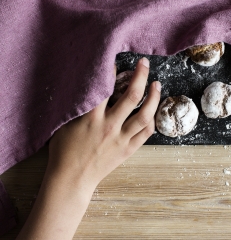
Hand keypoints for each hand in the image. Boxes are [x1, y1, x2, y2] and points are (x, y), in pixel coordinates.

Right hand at [47, 57, 160, 196]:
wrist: (71, 180)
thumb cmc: (64, 151)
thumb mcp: (64, 123)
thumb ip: (77, 106)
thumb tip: (84, 87)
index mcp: (92, 118)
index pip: (106, 87)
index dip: (112, 70)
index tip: (115, 60)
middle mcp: (109, 126)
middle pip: (132, 96)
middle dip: (141, 76)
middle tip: (144, 64)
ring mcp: (121, 139)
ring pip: (145, 115)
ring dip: (154, 97)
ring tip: (157, 84)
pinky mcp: (127, 150)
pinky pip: (145, 133)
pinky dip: (152, 120)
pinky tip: (153, 110)